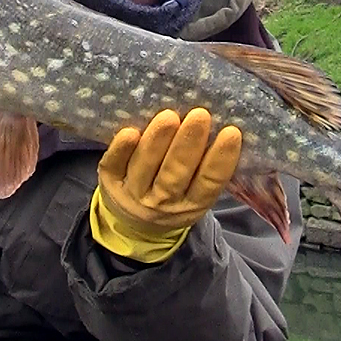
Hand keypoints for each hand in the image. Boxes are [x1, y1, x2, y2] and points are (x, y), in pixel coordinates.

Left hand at [90, 108, 241, 262]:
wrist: (133, 224)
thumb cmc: (173, 194)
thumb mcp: (194, 192)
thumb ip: (204, 166)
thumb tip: (223, 123)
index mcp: (192, 204)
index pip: (209, 182)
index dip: (221, 159)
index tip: (231, 132)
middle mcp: (163, 203)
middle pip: (176, 174)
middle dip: (188, 144)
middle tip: (200, 115)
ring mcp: (133, 194)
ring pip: (145, 167)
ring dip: (157, 142)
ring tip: (169, 117)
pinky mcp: (109, 182)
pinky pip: (114, 165)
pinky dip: (121, 150)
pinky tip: (130, 132)